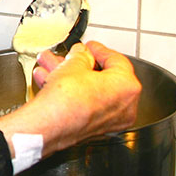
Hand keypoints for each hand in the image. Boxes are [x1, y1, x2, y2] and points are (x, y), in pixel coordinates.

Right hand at [0, 41, 140, 159]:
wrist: (47, 126)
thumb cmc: (65, 100)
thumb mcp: (73, 64)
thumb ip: (81, 55)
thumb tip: (81, 54)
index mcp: (127, 87)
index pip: (117, 61)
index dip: (99, 50)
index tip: (89, 47)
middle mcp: (124, 107)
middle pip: (102, 78)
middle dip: (79, 64)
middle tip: (70, 56)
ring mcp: (108, 121)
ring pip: (90, 91)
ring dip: (70, 76)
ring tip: (51, 66)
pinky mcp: (92, 129)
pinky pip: (85, 104)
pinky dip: (70, 92)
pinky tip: (50, 81)